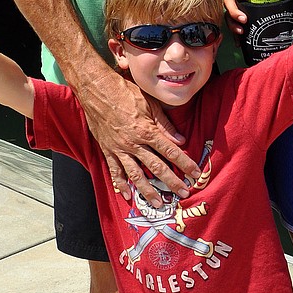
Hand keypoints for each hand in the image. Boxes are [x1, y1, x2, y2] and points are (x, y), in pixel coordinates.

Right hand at [74, 67, 199, 201]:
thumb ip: (165, 125)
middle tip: (183, 193)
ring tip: (159, 203)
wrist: (96, 89)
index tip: (195, 173)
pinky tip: (127, 196)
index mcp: (147, 131)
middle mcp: (133, 144)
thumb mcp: (150, 104)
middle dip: (172, 182)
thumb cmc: (125, 92)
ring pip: (136, 175)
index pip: (170, 151)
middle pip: (157, 167)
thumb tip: (181, 141)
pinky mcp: (107, 150)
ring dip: (148, 191)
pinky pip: (114, 171)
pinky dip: (120, 185)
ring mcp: (119, 149)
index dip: (185, 163)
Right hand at [223, 0, 248, 37]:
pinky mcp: (239, 16)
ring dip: (233, 23)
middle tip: (244, 19)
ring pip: (228, 13)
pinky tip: (239, 40)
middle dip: (234, 11)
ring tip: (241, 31)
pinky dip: (235, 34)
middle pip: (229, 0)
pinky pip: (233, 24)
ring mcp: (237, 5)